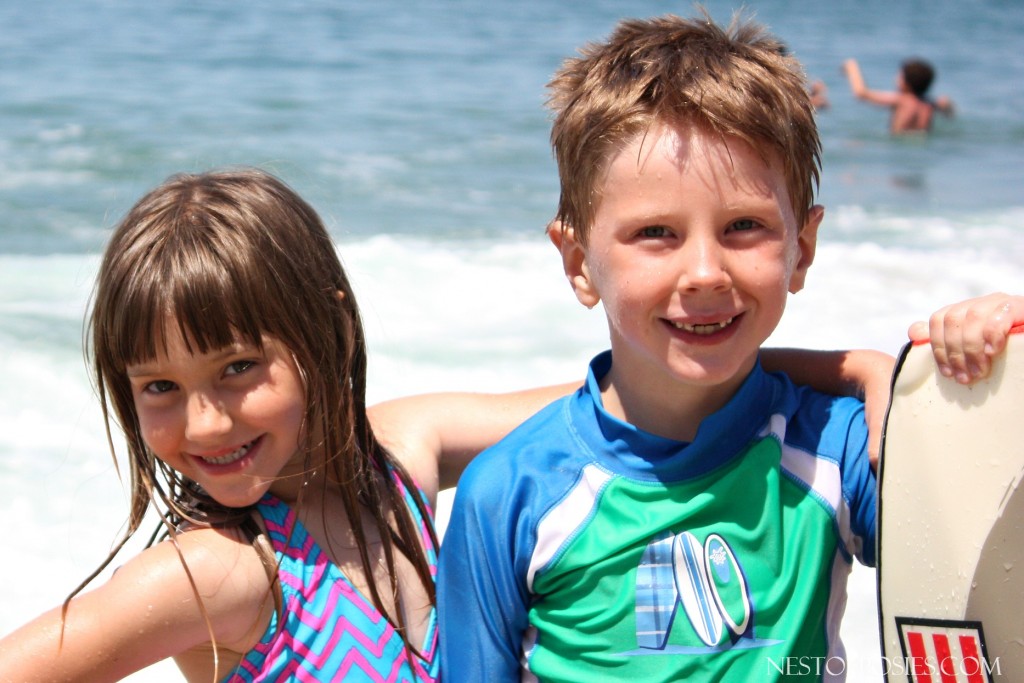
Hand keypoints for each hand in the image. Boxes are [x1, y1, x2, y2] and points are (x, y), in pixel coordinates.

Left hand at [908, 292, 1022, 383]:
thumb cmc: (1006, 356)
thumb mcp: (972, 351)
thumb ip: (944, 340)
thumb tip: (913, 332)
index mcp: (967, 311)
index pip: (938, 319)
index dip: (937, 347)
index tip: (947, 374)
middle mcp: (983, 302)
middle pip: (953, 318)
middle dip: (955, 352)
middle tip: (965, 378)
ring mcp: (1002, 302)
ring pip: (973, 315)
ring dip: (972, 347)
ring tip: (980, 372)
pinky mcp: (1020, 307)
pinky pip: (1001, 315)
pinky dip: (992, 334)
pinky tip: (993, 352)